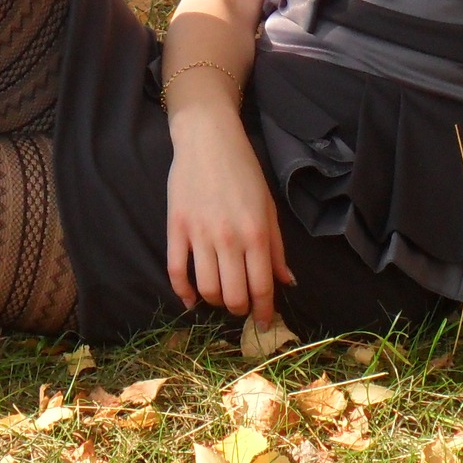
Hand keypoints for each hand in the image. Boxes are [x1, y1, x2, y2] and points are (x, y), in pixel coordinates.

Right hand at [163, 107, 295, 328]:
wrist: (208, 140)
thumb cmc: (244, 172)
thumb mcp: (268, 207)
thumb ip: (276, 248)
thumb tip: (285, 282)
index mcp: (256, 233)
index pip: (261, 287)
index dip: (263, 311)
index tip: (262, 322)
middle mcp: (228, 238)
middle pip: (233, 294)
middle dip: (239, 309)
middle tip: (240, 306)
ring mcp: (199, 234)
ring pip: (206, 288)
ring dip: (215, 301)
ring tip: (220, 297)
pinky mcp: (176, 228)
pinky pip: (176, 271)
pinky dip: (183, 292)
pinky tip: (190, 300)